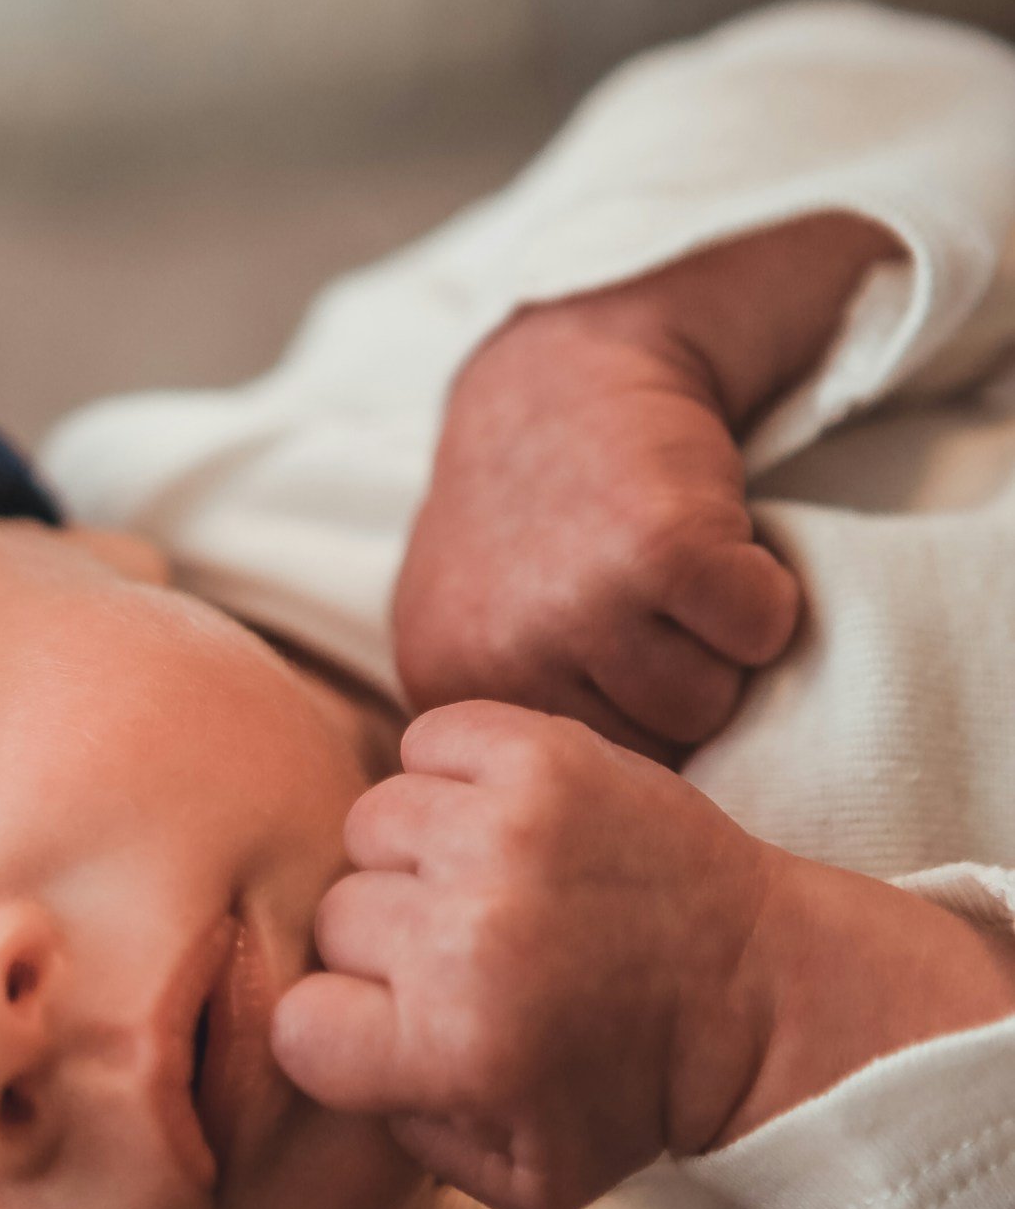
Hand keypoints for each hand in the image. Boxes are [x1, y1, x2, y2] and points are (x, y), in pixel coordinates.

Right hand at [273, 701, 1014, 1208]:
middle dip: (384, 948)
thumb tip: (330, 1050)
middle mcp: (472, 930)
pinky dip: (447, 773)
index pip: (299, 1024)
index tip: (404, 1031)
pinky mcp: (545, 752)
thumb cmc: (629, 1089)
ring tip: (480, 887)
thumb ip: (401, 1131)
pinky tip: (493, 822)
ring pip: (370, 823)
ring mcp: (508, 828)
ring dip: (412, 857)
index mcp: (455, 1044)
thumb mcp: (517, 1179)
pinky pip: (425, 739)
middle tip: (465, 963)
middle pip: (334, 918)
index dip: (341, 1031)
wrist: (762, 990)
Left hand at [393, 303, 800, 762]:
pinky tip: (714, 544)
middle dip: (664, 690)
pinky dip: (764, 591)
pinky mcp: (659, 548)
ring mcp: (575, 600)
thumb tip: (554, 837)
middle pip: (645, 753)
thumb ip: (498, 722)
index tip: (604, 673)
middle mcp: (498, 652)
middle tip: (639, 611)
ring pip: (706, 702)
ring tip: (666, 580)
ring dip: (715, 646)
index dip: (609, 735)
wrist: (560, 370)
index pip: (562, 786)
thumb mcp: (468, 624)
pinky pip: (758, 630)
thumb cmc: (529, 516)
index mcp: (444, 686)